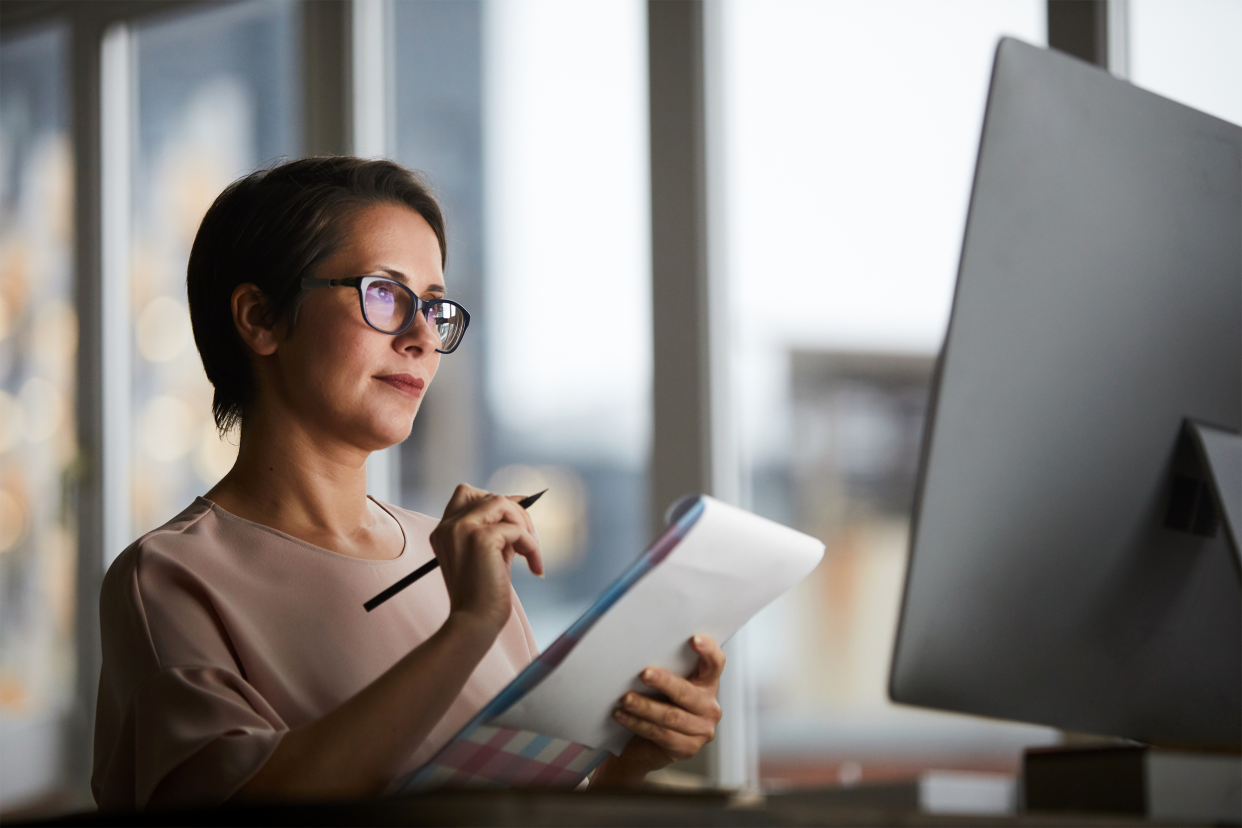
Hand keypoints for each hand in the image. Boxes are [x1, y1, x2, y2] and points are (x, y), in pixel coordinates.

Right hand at [429, 484, 543, 634]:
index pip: (466, 494)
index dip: (496, 499)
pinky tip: (534, 566)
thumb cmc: (482, 595)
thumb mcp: (488, 555)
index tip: (519, 514)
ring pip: (502, 503)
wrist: (474, 623)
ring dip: (524, 525)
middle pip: (489, 496)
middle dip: (516, 513)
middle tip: (529, 540)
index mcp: (444, 531)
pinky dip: (531, 546)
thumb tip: (520, 505)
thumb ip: (497, 530)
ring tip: (531, 552)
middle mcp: (448, 526)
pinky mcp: (479, 538)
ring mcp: (461, 529)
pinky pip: (516, 530)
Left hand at [592, 635, 724, 787]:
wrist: (645, 745)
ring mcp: (702, 730)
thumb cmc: (655, 704)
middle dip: (664, 682)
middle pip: (687, 692)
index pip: (715, 664)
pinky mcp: (687, 748)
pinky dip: (638, 724)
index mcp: (707, 684)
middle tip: (644, 674)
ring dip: (645, 707)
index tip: (694, 639)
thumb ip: (664, 670)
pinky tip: (622, 716)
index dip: (708, 651)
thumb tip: (641, 651)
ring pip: (670, 716)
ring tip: (625, 699)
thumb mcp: (663, 686)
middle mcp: (709, 707)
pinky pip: (661, 734)